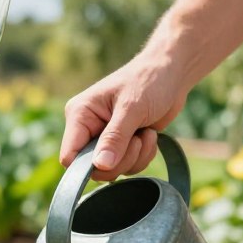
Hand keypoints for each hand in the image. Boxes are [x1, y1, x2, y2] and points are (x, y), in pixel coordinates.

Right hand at [60, 57, 187, 180]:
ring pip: (112, 169)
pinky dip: (142, 156)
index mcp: (79, 115)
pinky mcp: (121, 144)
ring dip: (135, 157)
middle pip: (93, 167)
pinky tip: (149, 135)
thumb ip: (115, 138)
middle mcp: (87, 128)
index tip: (113, 159)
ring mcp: (104, 138)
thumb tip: (100, 166)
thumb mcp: (132, 109)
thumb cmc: (149, 81)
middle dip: (121, 160)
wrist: (172, 73)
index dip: (88, 166)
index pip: (70, 155)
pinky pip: (127, 165)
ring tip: (146, 133)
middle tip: (137, 140)